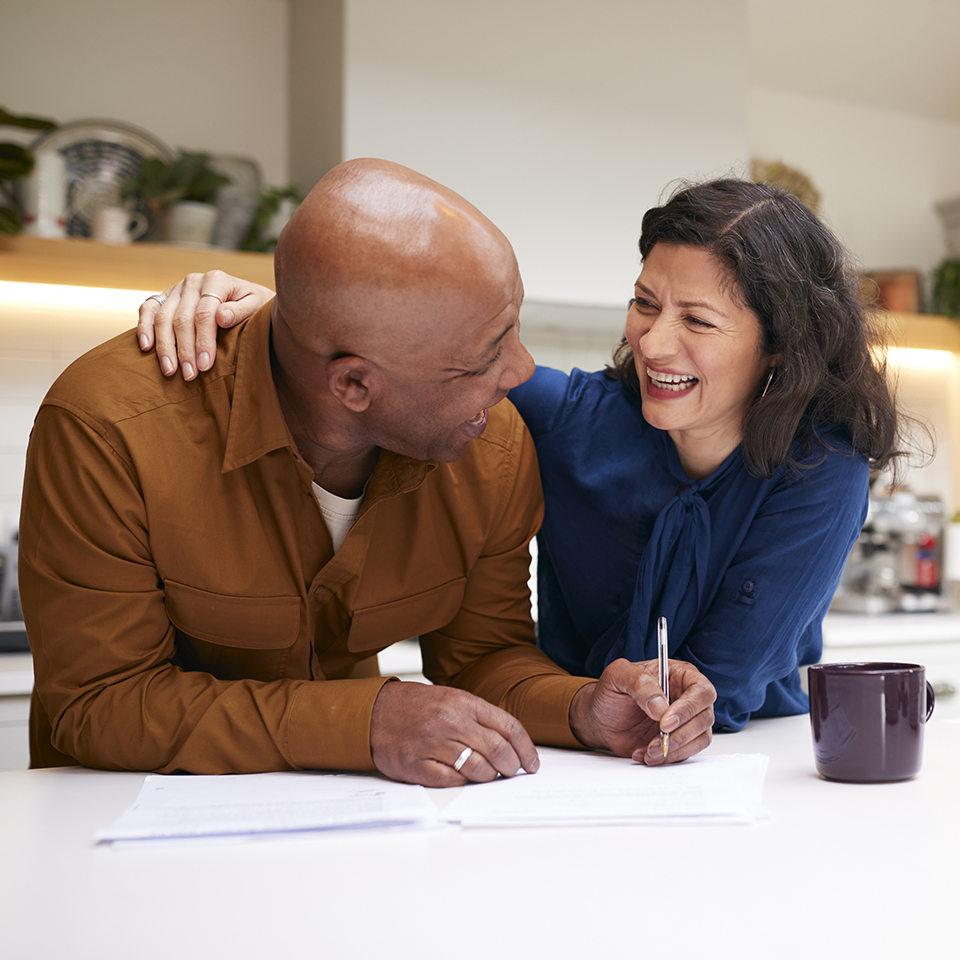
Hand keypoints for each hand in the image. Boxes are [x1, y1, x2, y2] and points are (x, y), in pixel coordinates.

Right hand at [137, 271, 273, 379]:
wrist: (248, 298)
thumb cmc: (256, 306)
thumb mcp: (258, 306)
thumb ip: (242, 310)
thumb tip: (222, 317)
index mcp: (216, 280)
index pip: (204, 314)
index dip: (203, 341)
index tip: (205, 365)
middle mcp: (194, 281)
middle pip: (182, 318)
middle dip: (184, 350)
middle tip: (189, 374)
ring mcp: (177, 288)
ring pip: (163, 317)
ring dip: (164, 346)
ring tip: (170, 371)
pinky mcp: (166, 297)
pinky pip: (149, 309)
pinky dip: (144, 327)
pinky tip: (146, 347)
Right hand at [370, 681, 539, 786]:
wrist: (375, 711)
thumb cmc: (417, 707)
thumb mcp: (452, 699)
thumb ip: (480, 717)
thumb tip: (511, 743)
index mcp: (464, 703)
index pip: (509, 727)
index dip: (526, 749)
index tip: (531, 763)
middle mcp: (452, 722)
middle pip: (498, 751)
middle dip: (511, 767)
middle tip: (511, 773)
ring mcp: (434, 743)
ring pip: (478, 769)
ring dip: (488, 777)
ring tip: (486, 775)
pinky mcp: (418, 765)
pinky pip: (452, 782)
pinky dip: (461, 783)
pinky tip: (459, 777)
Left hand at [569, 658, 715, 764]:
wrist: (601, 718)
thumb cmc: (611, 692)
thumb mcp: (617, 676)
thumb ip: (639, 682)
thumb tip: (661, 706)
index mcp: (679, 674)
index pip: (701, 690)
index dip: (688, 708)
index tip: (665, 722)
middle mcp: (687, 697)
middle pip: (704, 717)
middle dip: (680, 734)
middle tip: (655, 742)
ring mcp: (686, 720)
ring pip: (700, 738)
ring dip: (675, 749)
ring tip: (648, 750)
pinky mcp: (680, 740)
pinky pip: (686, 753)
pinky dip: (667, 758)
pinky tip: (645, 753)